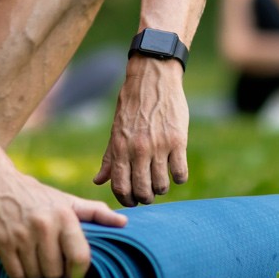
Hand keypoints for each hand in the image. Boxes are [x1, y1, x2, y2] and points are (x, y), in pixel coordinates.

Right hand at [0, 169, 125, 277]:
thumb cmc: (34, 195)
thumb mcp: (66, 200)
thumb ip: (95, 213)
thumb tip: (124, 222)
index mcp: (64, 216)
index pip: (80, 258)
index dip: (77, 271)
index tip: (72, 270)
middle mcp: (44, 226)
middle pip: (55, 272)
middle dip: (53, 271)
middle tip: (48, 258)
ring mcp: (21, 236)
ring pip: (36, 275)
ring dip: (36, 272)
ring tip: (33, 256)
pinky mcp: (2, 244)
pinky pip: (17, 275)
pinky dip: (20, 274)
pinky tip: (20, 261)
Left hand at [94, 56, 189, 205]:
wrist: (153, 77)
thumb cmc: (133, 105)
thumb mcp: (117, 130)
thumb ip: (110, 158)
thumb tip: (98, 181)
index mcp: (121, 148)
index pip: (120, 187)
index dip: (126, 199)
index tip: (132, 200)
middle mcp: (139, 149)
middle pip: (142, 191)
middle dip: (145, 198)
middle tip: (148, 194)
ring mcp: (159, 146)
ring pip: (161, 185)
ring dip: (161, 189)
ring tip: (161, 183)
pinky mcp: (178, 140)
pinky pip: (180, 172)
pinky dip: (179, 178)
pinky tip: (176, 171)